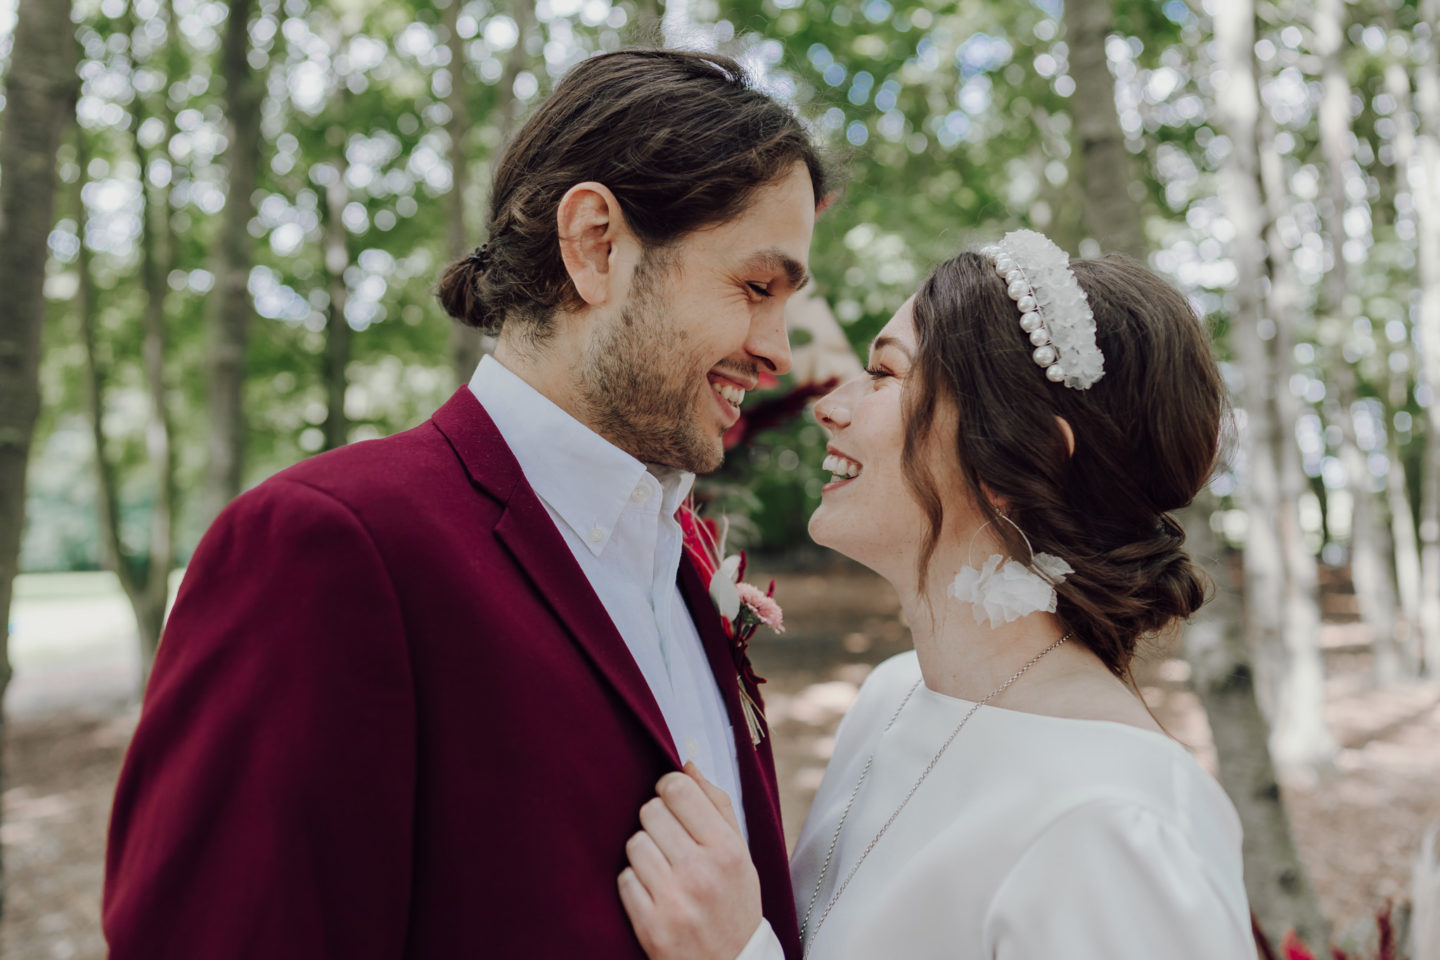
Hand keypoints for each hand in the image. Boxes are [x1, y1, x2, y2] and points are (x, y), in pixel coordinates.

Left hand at [618, 762, 762, 959]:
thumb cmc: (735, 902)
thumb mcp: (741, 853)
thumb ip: (716, 805)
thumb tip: (686, 765)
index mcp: (727, 849)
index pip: (678, 789)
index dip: (669, 787)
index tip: (672, 799)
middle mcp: (701, 872)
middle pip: (650, 812)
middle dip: (657, 821)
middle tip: (670, 840)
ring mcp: (674, 901)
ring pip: (634, 844)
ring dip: (644, 853)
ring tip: (664, 869)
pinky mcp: (650, 926)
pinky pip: (624, 879)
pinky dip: (635, 883)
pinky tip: (655, 893)